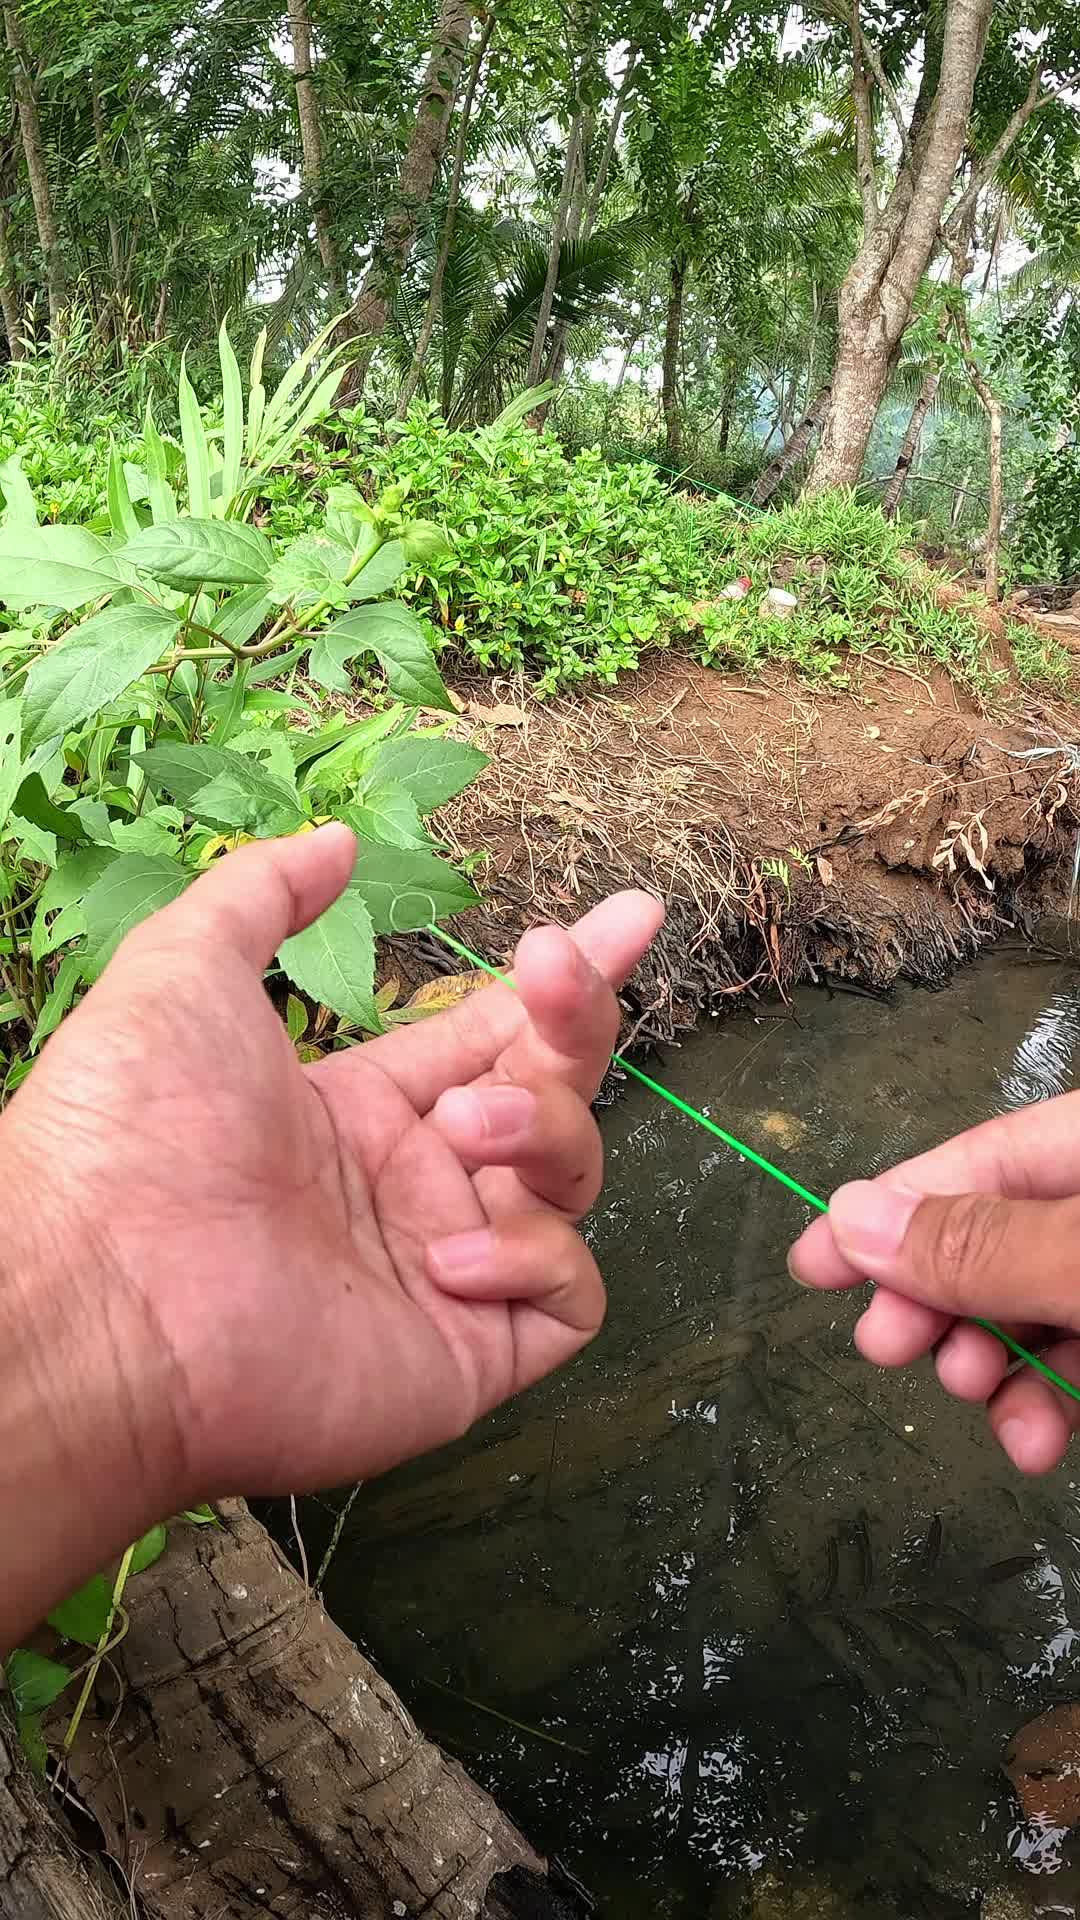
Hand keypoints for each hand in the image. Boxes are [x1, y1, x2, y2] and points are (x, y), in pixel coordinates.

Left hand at [0, 825, 661, 1644]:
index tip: (631, 916)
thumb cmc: (129, 1126)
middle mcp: (415, 1185)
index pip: (494, 1034)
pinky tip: (447, 1253)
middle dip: (573, 1023)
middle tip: (552, 974)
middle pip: (551, 1093)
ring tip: (459, 1130)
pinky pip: (566, 1295)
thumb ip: (265, 890)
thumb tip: (337, 839)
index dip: (567, 980)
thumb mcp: (185, 968)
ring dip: (540, 1131)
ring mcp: (447, 1271)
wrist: (101, 1294)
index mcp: (363, 1108)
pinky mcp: (468, 1354)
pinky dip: (534, 1255)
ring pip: (571, 1182)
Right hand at [788, 1093, 1079, 1473]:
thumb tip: (852, 1216)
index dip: (889, 1211)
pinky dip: (1045, 1400)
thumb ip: (982, 1244)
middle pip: (996, 1238)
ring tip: (971, 1392)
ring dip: (987, 1362)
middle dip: (934, 1299)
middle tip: (884, 1347)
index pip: (975, 1161)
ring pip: (1033, 1310)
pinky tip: (1032, 1440)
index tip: (811, 1266)